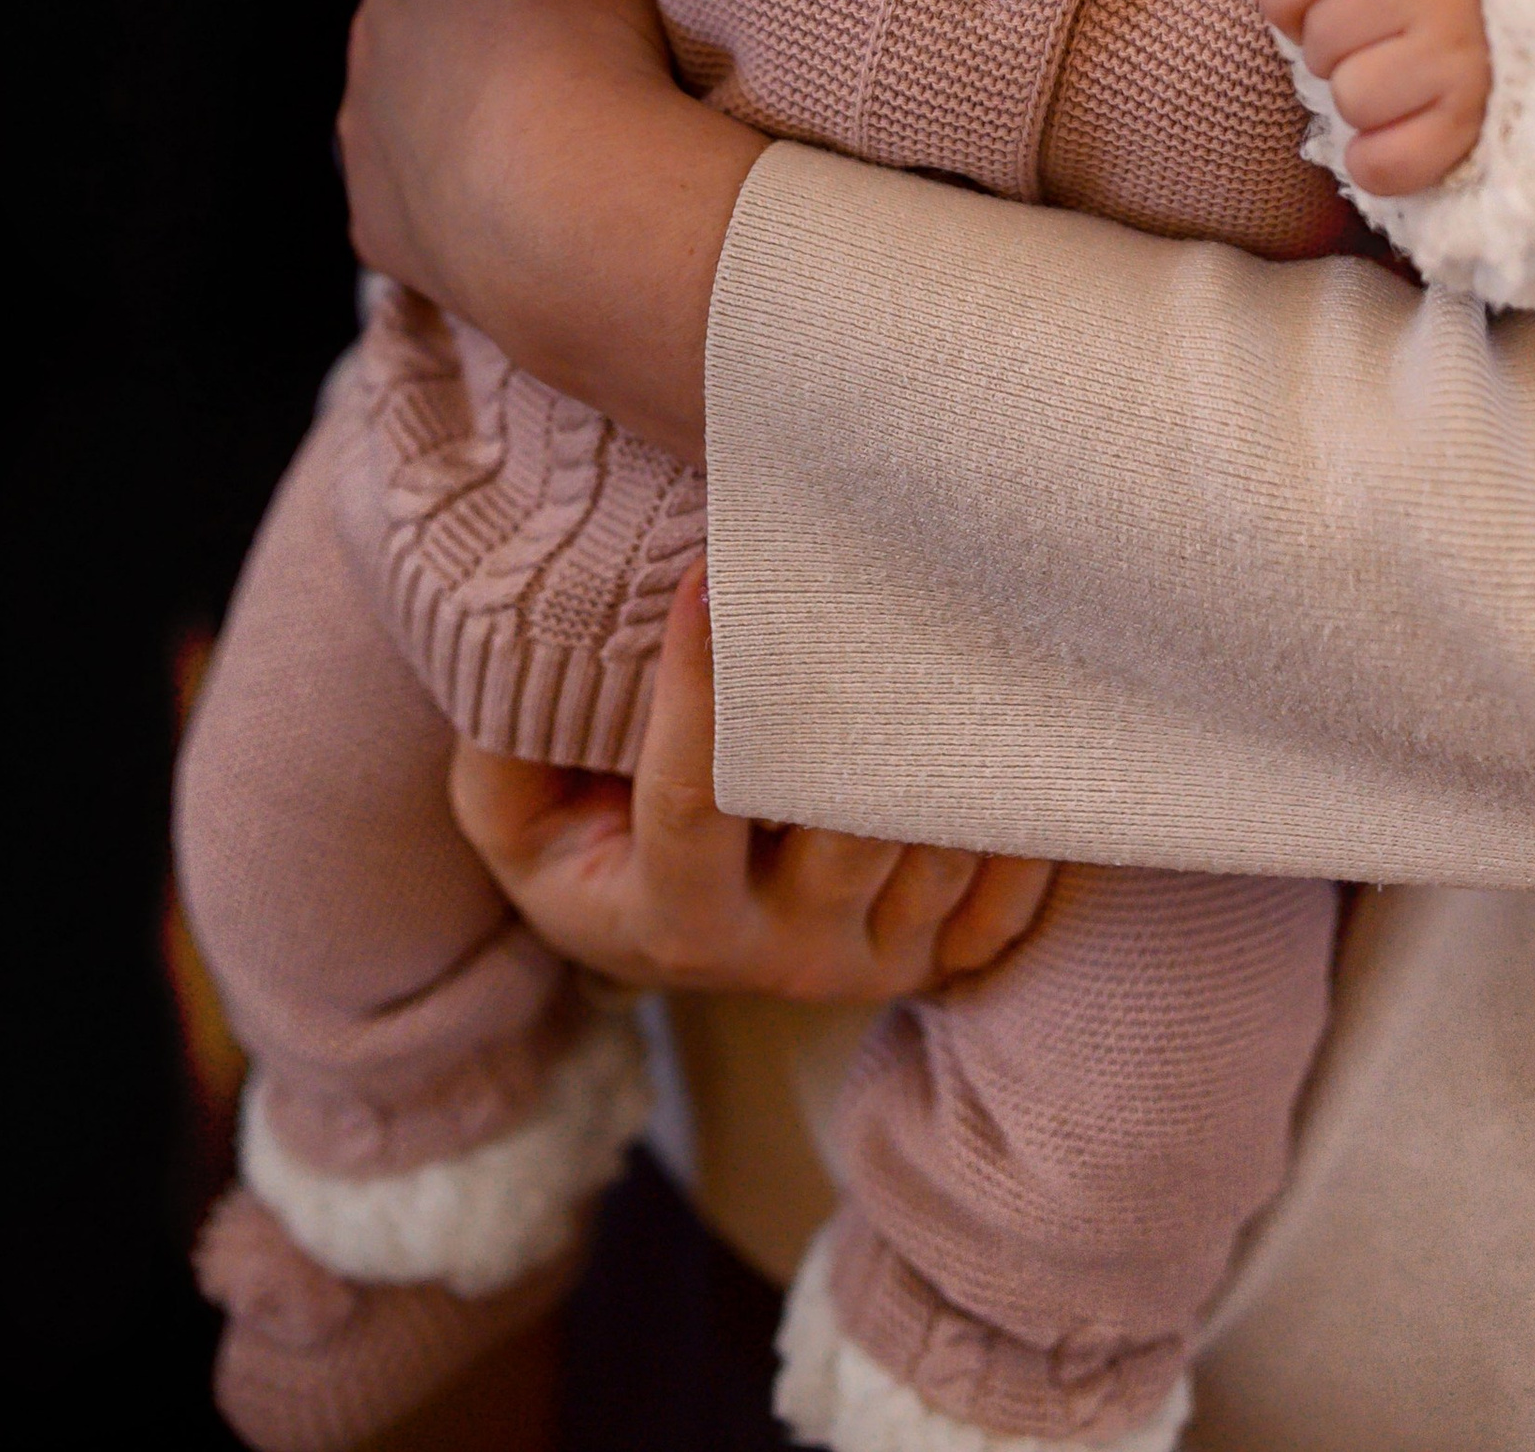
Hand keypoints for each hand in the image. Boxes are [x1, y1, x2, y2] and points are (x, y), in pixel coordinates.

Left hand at [340, 0, 762, 456]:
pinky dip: (466, 204)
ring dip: (470, 118)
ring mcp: (366, 131)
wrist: (568, 190)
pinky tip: (525, 205)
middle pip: (431, 20)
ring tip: (554, 137)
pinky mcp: (375, 221)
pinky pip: (421, 206)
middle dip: (486, 33)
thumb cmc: (600, 38)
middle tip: (569, 53)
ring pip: (416, 113)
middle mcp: (373, 30)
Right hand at [449, 565, 1054, 1000]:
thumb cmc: (579, 835)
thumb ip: (506, 748)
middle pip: (845, 829)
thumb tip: (524, 660)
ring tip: (956, 611)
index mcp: (672, 922)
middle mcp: (782, 959)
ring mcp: (869, 963)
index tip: (707, 571)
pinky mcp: (935, 959)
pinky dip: (1026, 828)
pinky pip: (1005, 903)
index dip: (700, 695)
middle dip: (860, 707)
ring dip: (949, 742)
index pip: (694, 803)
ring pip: (932, 848)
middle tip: (874, 579)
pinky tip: (1028, 726)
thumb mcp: (509, 807)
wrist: (654, 926)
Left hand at [1252, 0, 1489, 194]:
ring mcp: (1463, 55)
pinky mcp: (1474, 121)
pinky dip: (1373, 162)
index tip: (1315, 1)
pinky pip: (1385, 164)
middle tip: (1370, 45)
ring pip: (1352, 98)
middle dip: (1330, 50)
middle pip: (1322, 39)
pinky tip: (1391, 136)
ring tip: (1390, 83)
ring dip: (1357, 102)